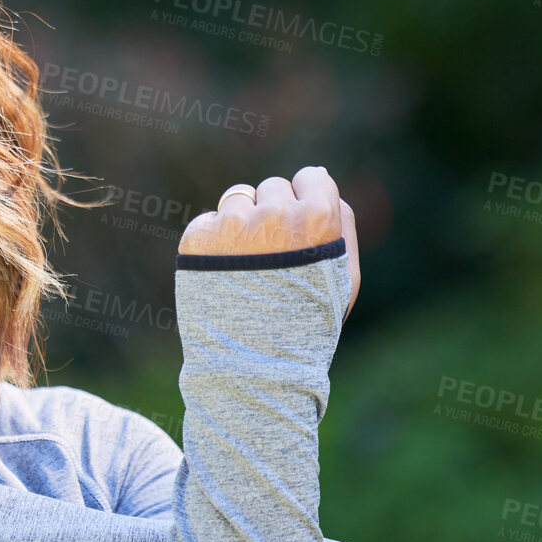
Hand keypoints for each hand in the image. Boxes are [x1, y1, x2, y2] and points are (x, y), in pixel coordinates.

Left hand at [179, 166, 360, 317]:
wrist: (253, 368)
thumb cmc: (307, 325)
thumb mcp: (343, 277)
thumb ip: (341, 221)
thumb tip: (319, 174)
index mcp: (317, 220)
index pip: (312, 177)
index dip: (307, 204)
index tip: (301, 233)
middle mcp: (275, 215)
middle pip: (274, 187)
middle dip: (274, 214)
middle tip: (273, 260)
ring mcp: (233, 225)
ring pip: (238, 198)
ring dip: (242, 223)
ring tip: (246, 269)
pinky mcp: (198, 238)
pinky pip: (209, 221)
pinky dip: (213, 242)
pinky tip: (221, 275)